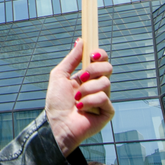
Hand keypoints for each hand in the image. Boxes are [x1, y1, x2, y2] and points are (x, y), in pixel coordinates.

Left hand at [45, 39, 113, 156]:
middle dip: (94, 70)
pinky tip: (81, 109)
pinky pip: (104, 98)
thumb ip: (72, 58)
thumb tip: (80, 40)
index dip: (100, 54)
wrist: (57, 124)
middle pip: (108, 68)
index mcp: (87, 76)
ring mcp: (103, 98)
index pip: (101, 60)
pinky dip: (89, 102)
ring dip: (87, 90)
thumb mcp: (60, 75)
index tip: (92, 54)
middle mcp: (97, 85)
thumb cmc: (56, 102)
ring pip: (106, 83)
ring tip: (76, 99)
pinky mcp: (107, 111)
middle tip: (82, 77)